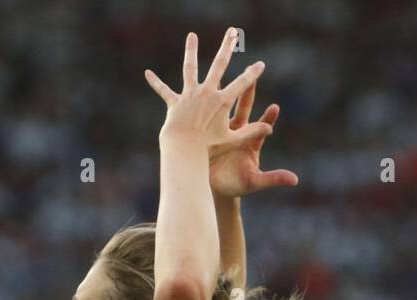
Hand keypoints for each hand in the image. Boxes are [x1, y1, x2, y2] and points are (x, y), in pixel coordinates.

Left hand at [144, 29, 271, 160]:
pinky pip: (163, 90)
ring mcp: (189, 95)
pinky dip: (155, 82)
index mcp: (222, 101)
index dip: (252, 74)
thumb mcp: (232, 140)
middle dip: (227, 47)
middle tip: (232, 33)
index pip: (242, 84)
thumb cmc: (208, 148)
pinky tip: (147, 73)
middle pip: (219, 65)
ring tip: (191, 36)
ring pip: (190, 68)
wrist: (183, 150)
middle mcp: (206, 93)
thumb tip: (270, 129)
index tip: (260, 64)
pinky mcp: (175, 103)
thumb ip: (251, 132)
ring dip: (191, 50)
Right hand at [208, 79, 297, 198]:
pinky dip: (203, 108)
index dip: (268, 118)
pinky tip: (197, 93)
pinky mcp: (209, 135)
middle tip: (253, 75)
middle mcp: (239, 133)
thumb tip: (294, 180)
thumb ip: (274, 179)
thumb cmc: (236, 185)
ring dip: (224, 92)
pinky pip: (206, 120)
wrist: (217, 189)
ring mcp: (223, 132)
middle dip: (248, 92)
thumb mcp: (255, 182)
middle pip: (245, 110)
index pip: (262, 127)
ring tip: (222, 74)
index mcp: (251, 143)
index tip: (274, 107)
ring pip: (224, 109)